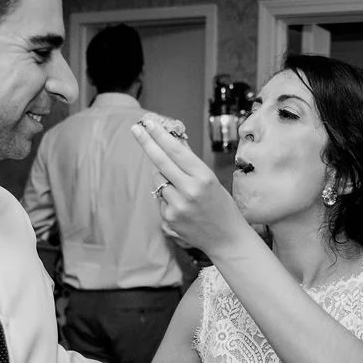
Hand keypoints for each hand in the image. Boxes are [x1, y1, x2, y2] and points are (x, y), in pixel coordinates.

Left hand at [133, 116, 253, 256]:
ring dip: (163, 177)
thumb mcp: (211, 180)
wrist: (227, 239)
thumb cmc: (221, 206)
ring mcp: (178, 205)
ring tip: (182, 189)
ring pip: (158, 179)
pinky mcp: (169, 218)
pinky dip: (167, 197)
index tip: (149, 123)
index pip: (177, 151)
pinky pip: (160, 198)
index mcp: (204, 177)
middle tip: (136, 129)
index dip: (160, 136)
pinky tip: (182, 206)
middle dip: (147, 142)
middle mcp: (190, 190)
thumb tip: (174, 140)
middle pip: (161, 161)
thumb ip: (190, 162)